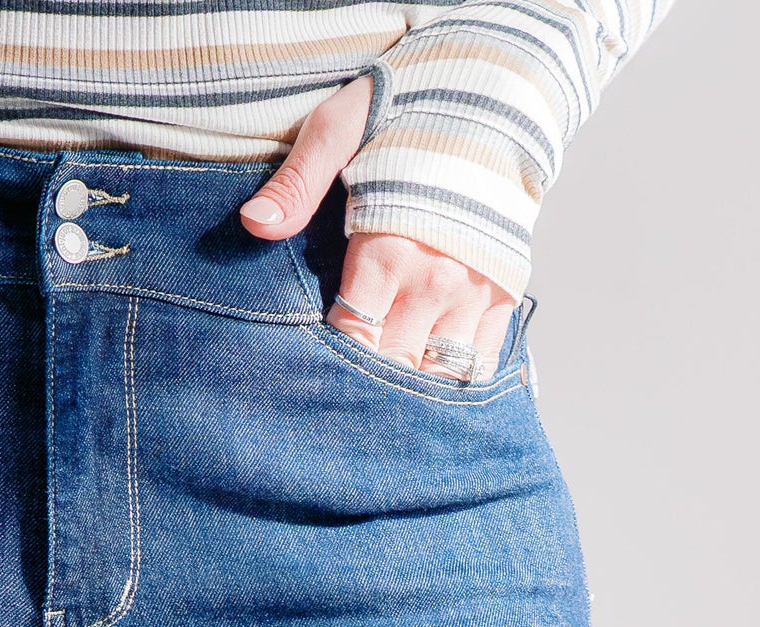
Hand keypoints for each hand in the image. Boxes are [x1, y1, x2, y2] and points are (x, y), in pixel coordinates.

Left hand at [240, 74, 515, 376]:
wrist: (498, 87)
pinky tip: (427, 391)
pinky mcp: (505, 294)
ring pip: (439, 377)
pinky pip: (481, 364)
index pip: (352, 339)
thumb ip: (298, 184)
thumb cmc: (411, 106)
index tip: (312, 375)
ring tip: (383, 405)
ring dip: (410, 395)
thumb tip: (254, 224)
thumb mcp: (341, 129)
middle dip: (367, 390)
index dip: (331, 365)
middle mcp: (435, 282)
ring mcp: (475, 292)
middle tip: (340, 406)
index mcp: (388, 251)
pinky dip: (455, 384)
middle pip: (393, 367)